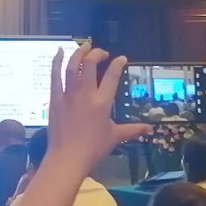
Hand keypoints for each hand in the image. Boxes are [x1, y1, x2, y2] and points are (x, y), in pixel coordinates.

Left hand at [41, 47, 148, 174]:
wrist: (67, 158)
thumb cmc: (93, 148)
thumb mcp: (114, 137)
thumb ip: (132, 129)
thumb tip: (150, 129)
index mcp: (102, 102)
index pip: (112, 75)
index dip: (118, 63)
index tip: (121, 58)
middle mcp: (85, 94)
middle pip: (90, 64)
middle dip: (97, 54)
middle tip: (102, 53)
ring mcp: (68, 95)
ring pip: (73, 66)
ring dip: (79, 53)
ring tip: (85, 47)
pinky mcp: (55, 98)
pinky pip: (55, 76)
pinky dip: (57, 62)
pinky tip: (60, 52)